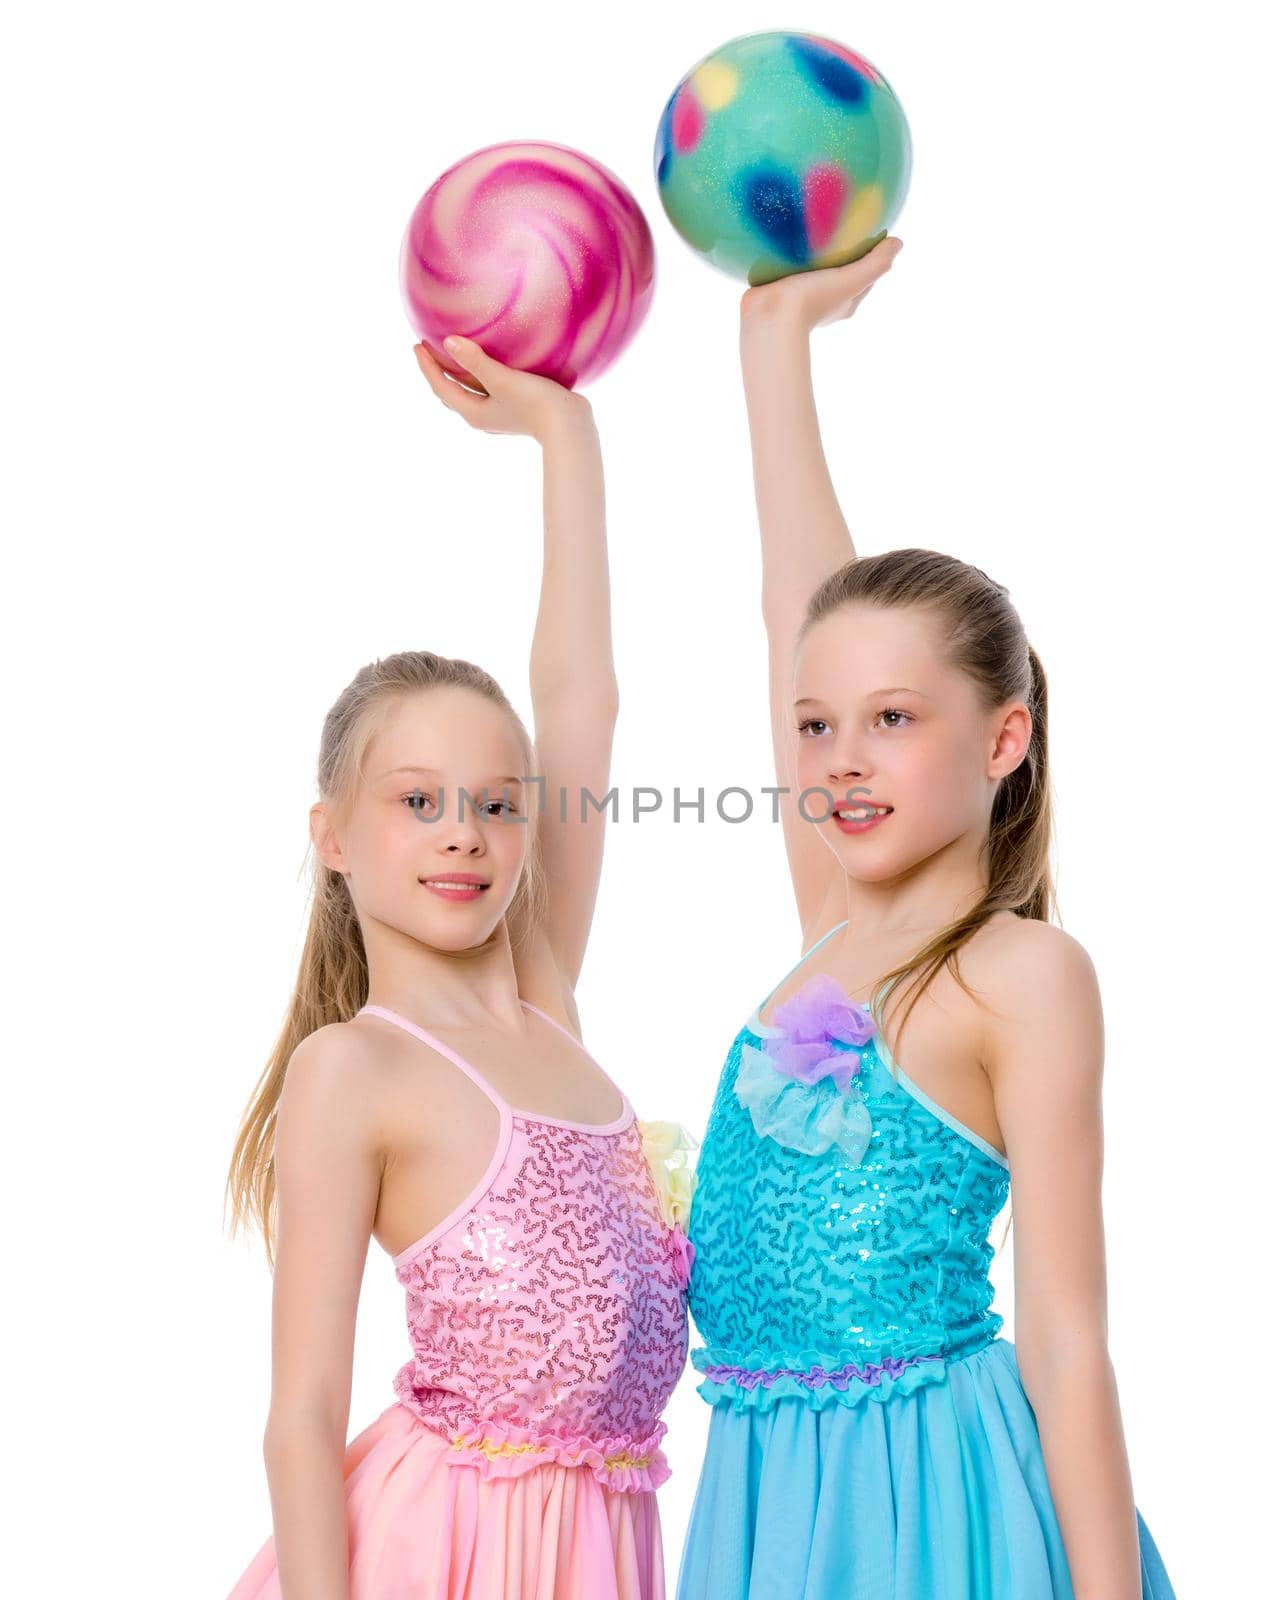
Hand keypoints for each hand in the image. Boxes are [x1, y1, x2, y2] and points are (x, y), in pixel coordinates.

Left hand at [414, 336, 592, 443]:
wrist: (569, 426)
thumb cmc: (535, 403)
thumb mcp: (501, 379)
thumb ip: (475, 361)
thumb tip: (449, 342)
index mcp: (473, 412)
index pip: (440, 387)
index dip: (427, 366)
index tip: (417, 344)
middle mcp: (482, 417)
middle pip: (451, 393)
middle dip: (438, 371)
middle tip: (428, 349)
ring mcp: (498, 415)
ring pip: (469, 393)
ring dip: (458, 374)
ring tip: (454, 354)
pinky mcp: (514, 410)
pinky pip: (487, 391)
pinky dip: (479, 377)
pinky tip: (489, 364)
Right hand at [740, 235, 902, 337]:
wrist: (767, 317)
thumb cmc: (811, 300)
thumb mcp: (851, 280)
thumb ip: (875, 264)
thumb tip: (898, 243)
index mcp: (844, 302)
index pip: (866, 275)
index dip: (872, 255)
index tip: (871, 229)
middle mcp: (824, 301)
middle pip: (841, 271)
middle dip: (845, 252)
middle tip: (843, 222)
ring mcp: (799, 296)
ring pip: (813, 269)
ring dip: (815, 252)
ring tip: (813, 224)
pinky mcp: (778, 288)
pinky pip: (788, 265)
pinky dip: (790, 252)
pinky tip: (787, 233)